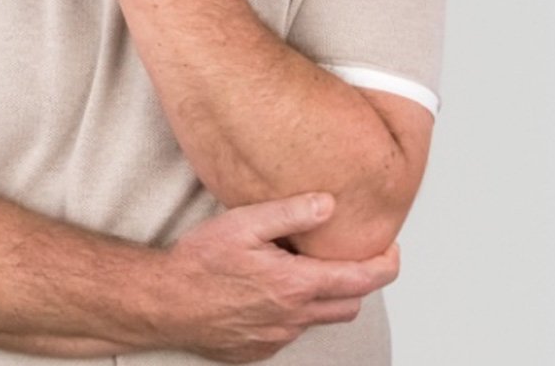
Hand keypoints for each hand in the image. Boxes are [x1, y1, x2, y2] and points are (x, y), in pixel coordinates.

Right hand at [161, 192, 400, 363]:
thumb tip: (329, 204)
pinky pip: (290, 331)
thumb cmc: (198, 263)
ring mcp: (276, 337)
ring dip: (324, 296)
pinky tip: (271, 290)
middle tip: (350, 255)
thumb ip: (290, 213)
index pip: (361, 280)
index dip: (386, 265)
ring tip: (306, 268)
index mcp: (295, 285)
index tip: (391, 249)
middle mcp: (292, 317)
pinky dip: (294, 312)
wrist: (162, 303)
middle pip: (349, 304)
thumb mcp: (243, 223)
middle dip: (359, 281)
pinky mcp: (258, 350)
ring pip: (320, 319)